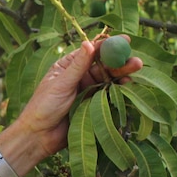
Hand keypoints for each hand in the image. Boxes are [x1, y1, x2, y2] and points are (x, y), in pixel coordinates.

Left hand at [15, 38, 142, 157]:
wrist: (40, 135)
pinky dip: (118, 91)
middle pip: (103, 66)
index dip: (107, 46)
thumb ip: (77, 66)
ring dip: (122, 75)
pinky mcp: (92, 105)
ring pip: (108, 80)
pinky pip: (108, 95)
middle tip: (136, 61)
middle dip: (119, 62)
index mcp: (67, 66)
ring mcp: (87, 90)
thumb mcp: (61, 83)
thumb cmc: (44, 106)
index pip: (90, 52)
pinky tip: (128, 86)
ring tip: (136, 70)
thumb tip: (89, 43)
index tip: (125, 41)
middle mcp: (79, 76)